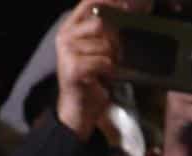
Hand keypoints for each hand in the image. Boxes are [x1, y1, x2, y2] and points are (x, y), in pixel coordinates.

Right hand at [56, 0, 132, 139]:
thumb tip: (125, 15)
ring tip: (106, 70)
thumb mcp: (98, 51)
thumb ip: (104, 34)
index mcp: (70, 28)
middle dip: (115, 40)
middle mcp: (65, 36)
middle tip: (115, 55)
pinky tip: (102, 78)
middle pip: (100, 24)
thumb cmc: (92, 79)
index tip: (127, 3)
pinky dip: (109, 71)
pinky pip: (104, 62)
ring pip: (104, 45)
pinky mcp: (73, 68)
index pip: (87, 3)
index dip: (107, 0)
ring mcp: (66, 51)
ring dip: (113, 59)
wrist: (79, 109)